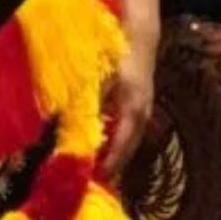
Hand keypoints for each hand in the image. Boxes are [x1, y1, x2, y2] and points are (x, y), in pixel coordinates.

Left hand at [101, 43, 155, 178]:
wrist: (141, 40)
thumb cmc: (118, 58)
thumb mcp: (102, 81)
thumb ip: (91, 104)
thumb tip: (75, 125)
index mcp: (132, 109)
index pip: (122, 143)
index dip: (111, 162)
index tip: (100, 176)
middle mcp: (142, 112)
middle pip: (131, 145)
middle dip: (117, 164)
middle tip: (102, 179)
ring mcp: (146, 107)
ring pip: (133, 138)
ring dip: (120, 153)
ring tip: (105, 167)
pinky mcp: (143, 103)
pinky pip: (133, 128)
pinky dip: (122, 139)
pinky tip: (109, 143)